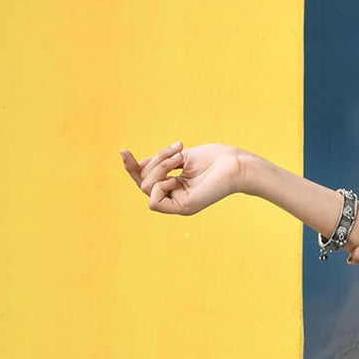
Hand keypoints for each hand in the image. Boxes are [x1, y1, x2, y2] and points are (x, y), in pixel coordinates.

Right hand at [120, 140, 242, 215]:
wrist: (235, 163)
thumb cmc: (213, 158)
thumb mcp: (178, 157)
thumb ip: (158, 163)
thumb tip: (137, 166)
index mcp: (173, 185)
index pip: (144, 179)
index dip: (131, 167)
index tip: (123, 150)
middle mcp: (174, 196)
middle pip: (143, 182)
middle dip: (155, 162)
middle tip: (178, 152)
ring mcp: (179, 203)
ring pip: (147, 188)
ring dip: (160, 168)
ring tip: (181, 159)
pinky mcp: (184, 208)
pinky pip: (154, 202)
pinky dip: (160, 186)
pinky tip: (175, 178)